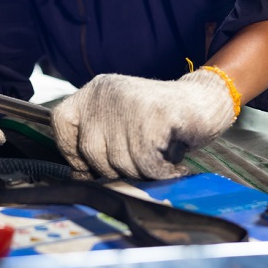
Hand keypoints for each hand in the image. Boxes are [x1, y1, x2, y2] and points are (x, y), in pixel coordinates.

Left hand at [52, 69, 237, 179]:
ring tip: (157, 161)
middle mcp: (106, 92)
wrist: (206, 100)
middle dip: (114, 169)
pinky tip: (170, 165)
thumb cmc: (161, 122)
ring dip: (140, 172)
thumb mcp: (120, 125)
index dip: (71, 152)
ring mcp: (129, 102)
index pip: (61, 123)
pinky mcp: (153, 115)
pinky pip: (144, 161)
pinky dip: (158, 171)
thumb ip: (97, 142)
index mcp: (94, 92)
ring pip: (118, 160)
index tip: (89, 167)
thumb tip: (79, 176)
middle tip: (139, 165)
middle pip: (90, 150)